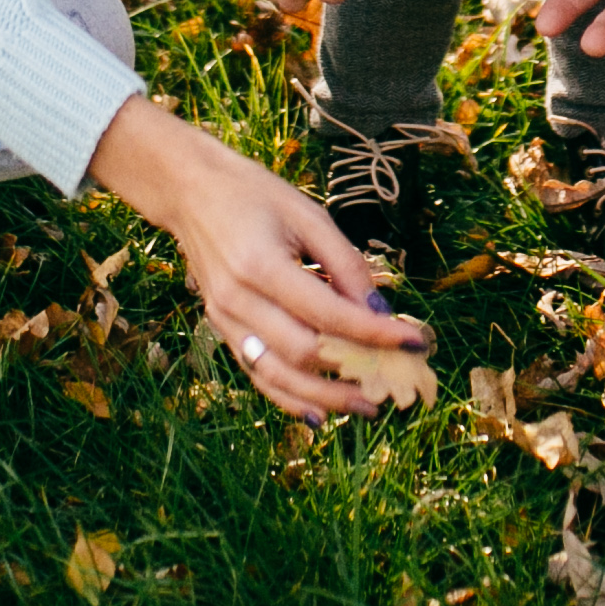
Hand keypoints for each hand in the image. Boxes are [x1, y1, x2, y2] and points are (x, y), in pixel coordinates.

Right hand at [87, 96, 427, 421]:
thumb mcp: (308, 214)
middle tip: (396, 380)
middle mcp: (238, 300)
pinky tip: (318, 413)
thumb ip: (345, 263)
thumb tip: (379, 310)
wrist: (190, 192)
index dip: (374, 334)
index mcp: (261, 266)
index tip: (414, 343)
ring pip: (277, 374)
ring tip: (365, 407)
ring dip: (324, 398)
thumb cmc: (254, 194)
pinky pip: (256, 373)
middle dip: (354, 371)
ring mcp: (224, 319)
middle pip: (303, 352)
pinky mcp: (220, 328)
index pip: (328, 313)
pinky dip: (288, 397)